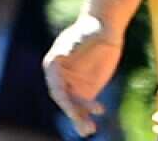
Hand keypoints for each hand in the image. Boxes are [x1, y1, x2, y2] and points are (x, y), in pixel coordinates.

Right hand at [43, 15, 120, 136]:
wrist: (103, 28)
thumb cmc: (90, 29)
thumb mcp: (79, 38)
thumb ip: (70, 48)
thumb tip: (59, 56)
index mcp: (53, 65)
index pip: (56, 87)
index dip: (64, 100)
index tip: (72, 110)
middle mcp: (60, 77)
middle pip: (64, 100)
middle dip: (73, 114)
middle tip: (84, 125)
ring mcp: (73, 85)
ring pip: (74, 106)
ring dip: (80, 119)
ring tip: (90, 129)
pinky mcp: (87, 90)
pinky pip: (85, 106)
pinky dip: (89, 113)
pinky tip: (98, 114)